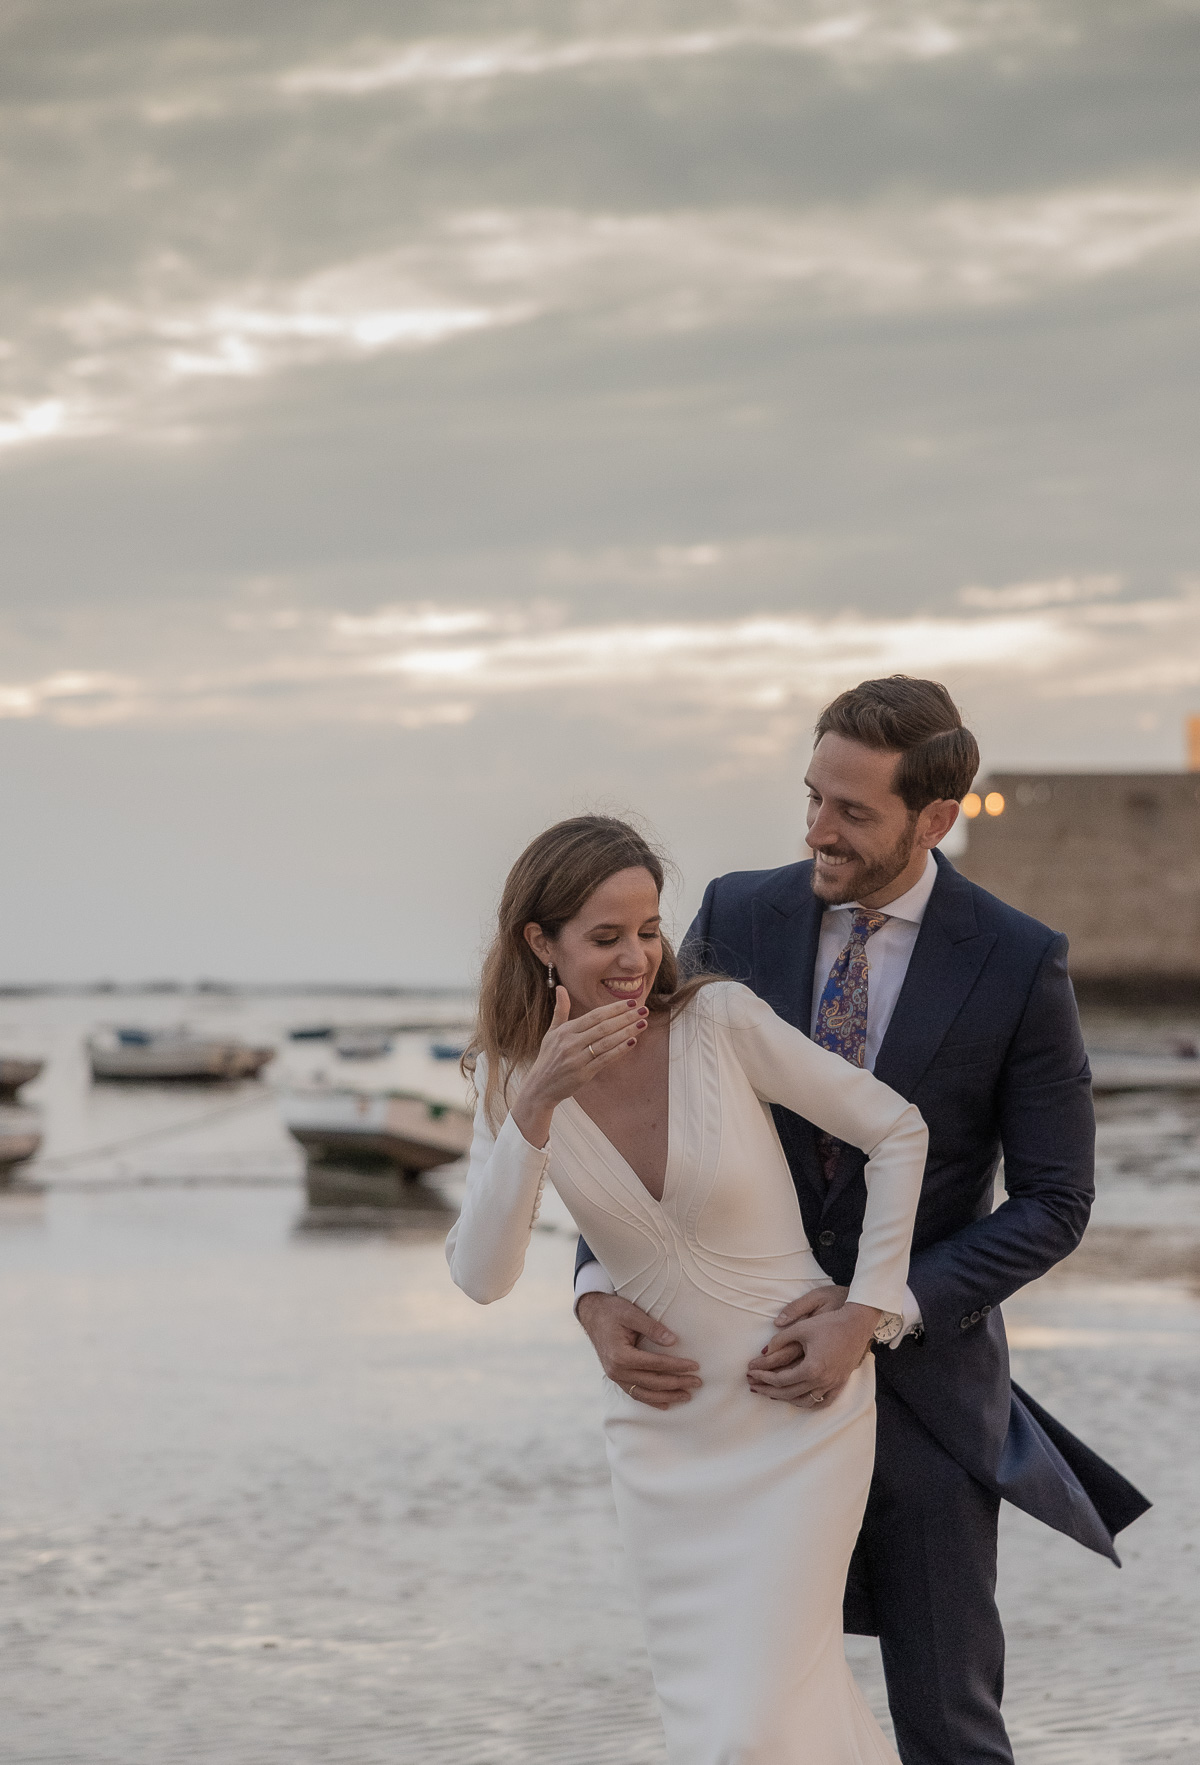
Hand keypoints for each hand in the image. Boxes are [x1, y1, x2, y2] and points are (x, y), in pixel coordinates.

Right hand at [512, 986, 646, 1147]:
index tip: (632, 1002)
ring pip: (607, 1042)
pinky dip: (619, 1050)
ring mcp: (577, 1059)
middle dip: (626, 1017)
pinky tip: (632, 1042)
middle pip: (603, 1027)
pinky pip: (605, 1059)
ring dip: (627, 1032)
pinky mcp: (583, 1074)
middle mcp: (571, 1043)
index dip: (615, 1008)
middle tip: (644, 1010)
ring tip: (642, 1023)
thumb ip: (560, 1010)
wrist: (540, 1086)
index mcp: (566, 1031)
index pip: (595, 1015)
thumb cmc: (548, 1057)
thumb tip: (560, 987)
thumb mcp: (551, 1032)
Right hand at [577, 1292, 700, 1410]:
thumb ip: (652, 1328)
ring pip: (644, 1393)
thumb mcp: (632, 1313)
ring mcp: (615, 1377)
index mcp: (620, 1355)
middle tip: (697, 1382)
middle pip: (652, 1382)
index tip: (695, 1366)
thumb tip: (673, 1342)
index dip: (677, 1366)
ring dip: (667, 1396)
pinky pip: (635, 1393)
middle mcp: (616, 1370)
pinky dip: (651, 1400)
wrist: (592, 1314)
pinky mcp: (616, 1377)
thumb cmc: (612, 1311)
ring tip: (686, 1396)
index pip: (655, 1364)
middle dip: (677, 1383)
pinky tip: (665, 1404)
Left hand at [746, 1292, 877, 1408]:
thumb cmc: (829, 1323)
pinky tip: (799, 1400)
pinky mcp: (840, 1383)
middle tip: (753, 1385)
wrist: (858, 1324)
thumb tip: (764, 1351)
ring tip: (771, 1393)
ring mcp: (833, 1384)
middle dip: (768, 1389)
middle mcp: (822, 1381)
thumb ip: (780, 1340)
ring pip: (805, 1401)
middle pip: (789, 1393)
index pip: (781, 1379)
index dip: (763, 1376)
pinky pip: (823, 1402)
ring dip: (786, 1399)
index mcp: (811, 1368)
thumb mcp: (801, 1327)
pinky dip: (809, 1403)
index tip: (750, 1371)